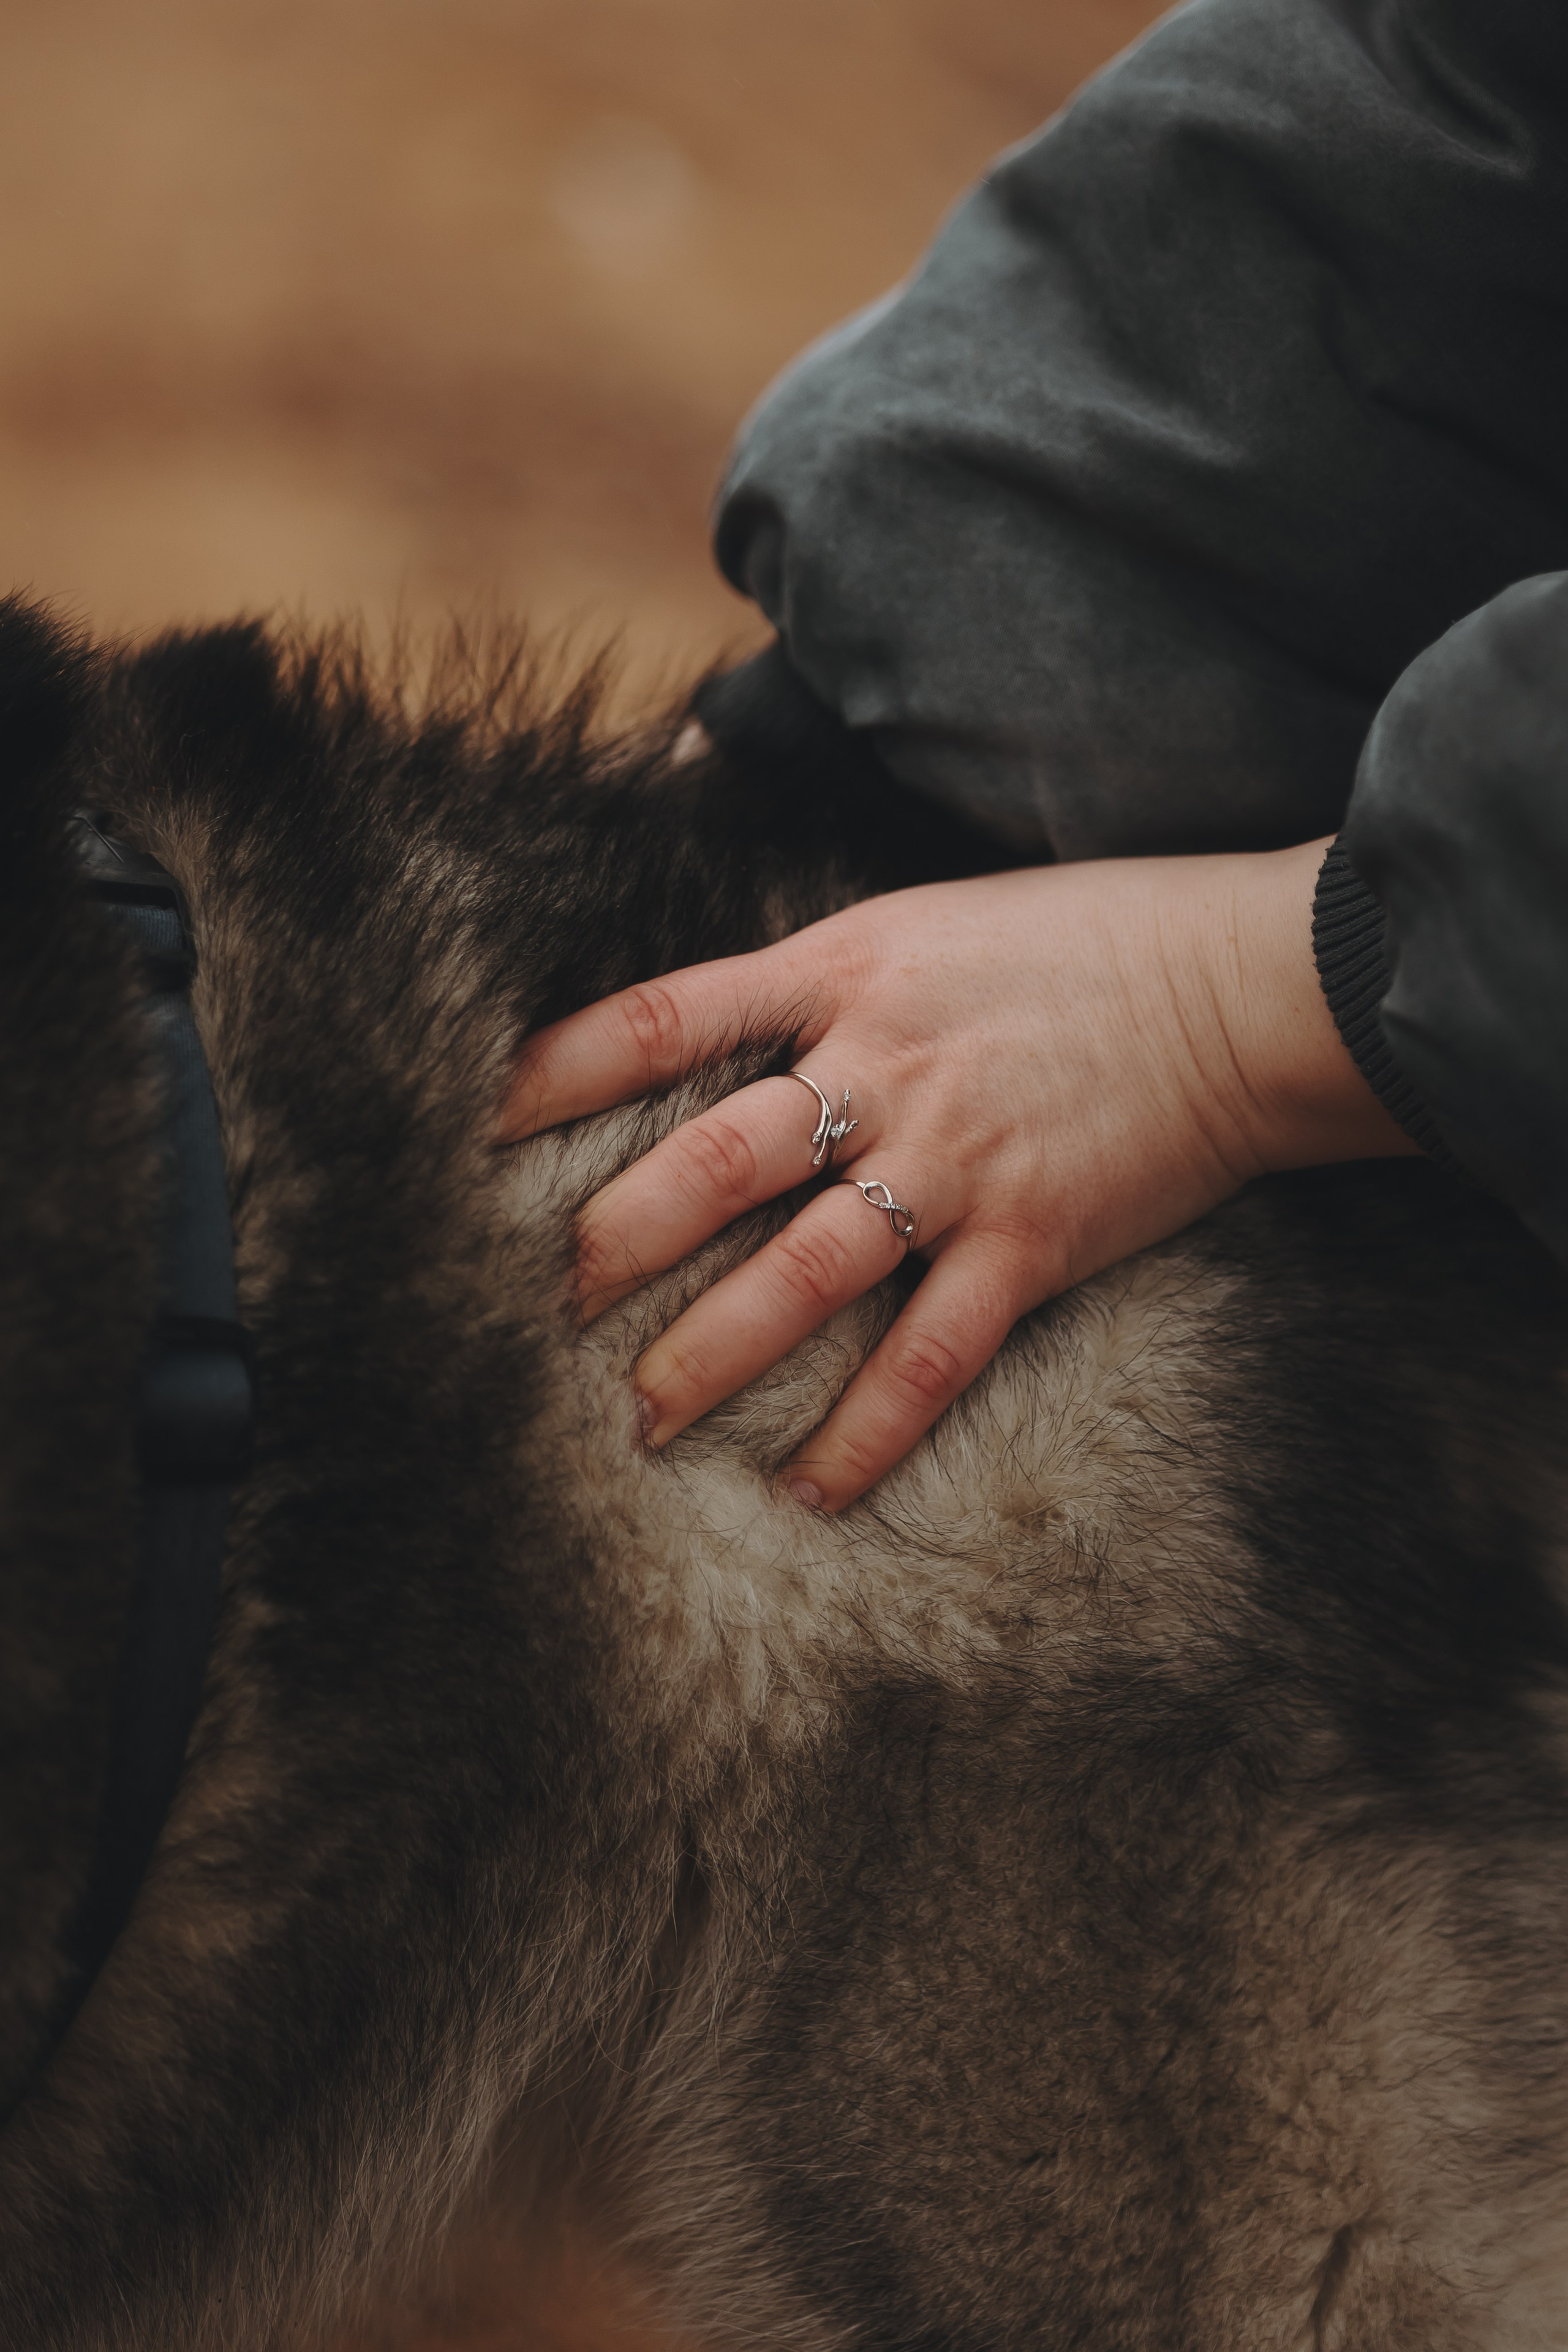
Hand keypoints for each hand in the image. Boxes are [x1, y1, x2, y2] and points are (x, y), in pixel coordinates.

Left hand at [498, 840, 1412, 1509]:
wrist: (1240, 988)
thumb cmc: (1079, 941)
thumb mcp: (924, 924)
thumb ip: (817, 980)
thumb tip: (713, 1032)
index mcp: (845, 974)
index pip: (667, 1019)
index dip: (562, 1072)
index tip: (481, 1123)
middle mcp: (883, 1070)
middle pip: (710, 1162)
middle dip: (617, 1240)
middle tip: (551, 1303)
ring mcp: (955, 1163)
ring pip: (800, 1274)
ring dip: (709, 1353)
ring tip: (640, 1417)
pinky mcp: (1029, 1244)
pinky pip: (927, 1357)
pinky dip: (865, 1434)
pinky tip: (808, 1493)